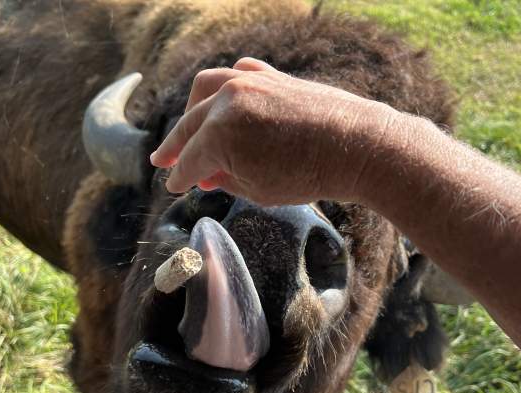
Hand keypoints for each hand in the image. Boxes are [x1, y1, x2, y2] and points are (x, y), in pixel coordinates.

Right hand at [150, 57, 402, 205]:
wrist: (357, 146)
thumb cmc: (310, 174)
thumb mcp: (258, 190)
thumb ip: (225, 180)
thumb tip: (208, 176)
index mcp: (220, 134)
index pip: (189, 161)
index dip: (179, 178)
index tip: (173, 185)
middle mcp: (228, 100)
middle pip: (189, 126)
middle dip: (174, 147)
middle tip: (163, 161)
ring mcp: (249, 81)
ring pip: (205, 89)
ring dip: (191, 112)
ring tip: (187, 130)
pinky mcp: (271, 75)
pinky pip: (236, 75)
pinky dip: (223, 90)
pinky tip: (223, 104)